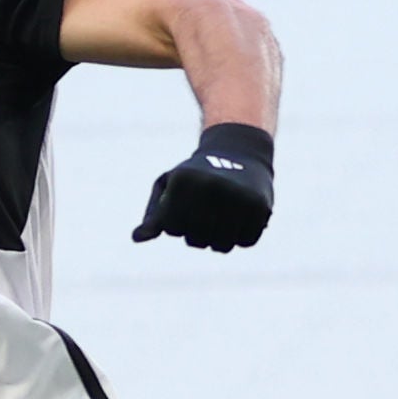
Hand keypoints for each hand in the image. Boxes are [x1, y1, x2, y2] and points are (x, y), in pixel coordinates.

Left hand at [131, 123, 272, 251]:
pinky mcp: (260, 206)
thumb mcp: (170, 185)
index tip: (183, 204)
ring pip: (221, 246)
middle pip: (196, 240)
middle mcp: (212, 187)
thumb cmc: (196, 174)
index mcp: (185, 180)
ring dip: (219, 238)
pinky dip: (241, 235)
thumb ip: (153, 215)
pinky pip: (245, 242)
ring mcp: (238, 197)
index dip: (176, 222)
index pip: (172, 229)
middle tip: (204, 212)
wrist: (240, 152)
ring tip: (221, 216)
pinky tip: (239, 217)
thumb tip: (137, 238)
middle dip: (197, 233)